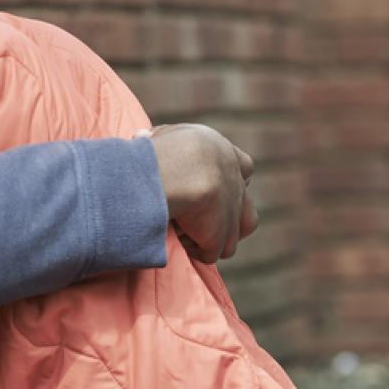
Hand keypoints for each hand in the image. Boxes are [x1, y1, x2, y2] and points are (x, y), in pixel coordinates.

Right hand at [141, 124, 258, 262]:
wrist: (182, 171)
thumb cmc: (167, 148)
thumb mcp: (164, 136)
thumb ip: (160, 139)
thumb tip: (142, 138)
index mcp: (226, 156)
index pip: (244, 168)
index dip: (231, 179)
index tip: (213, 186)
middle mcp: (236, 187)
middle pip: (245, 212)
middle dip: (226, 219)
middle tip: (201, 220)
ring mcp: (232, 215)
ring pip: (232, 238)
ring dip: (212, 241)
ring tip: (188, 238)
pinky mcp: (219, 237)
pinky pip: (211, 252)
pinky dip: (197, 252)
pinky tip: (180, 245)